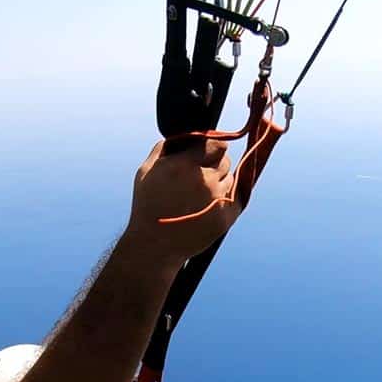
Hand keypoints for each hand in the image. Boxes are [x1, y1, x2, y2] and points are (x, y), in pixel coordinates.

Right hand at [119, 139, 243, 267]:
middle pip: (225, 160)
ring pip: (231, 178)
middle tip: (201, 175)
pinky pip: (235, 197)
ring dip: (220, 180)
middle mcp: (206, 179)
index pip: (218, 144)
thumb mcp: (146, 171)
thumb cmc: (147, 206)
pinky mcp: (227, 216)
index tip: (208, 152)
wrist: (155, 244)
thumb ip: (164, 148)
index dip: (213, 147)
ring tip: (201, 194)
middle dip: (215, 163)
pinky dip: (226, 197)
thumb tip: (183, 136)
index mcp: (186, 165)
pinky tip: (211, 203)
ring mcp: (218, 199)